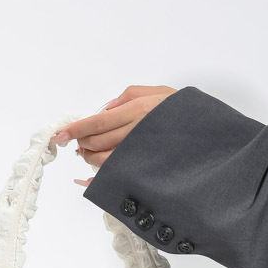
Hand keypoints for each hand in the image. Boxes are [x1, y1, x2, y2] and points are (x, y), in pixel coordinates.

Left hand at [49, 85, 177, 187]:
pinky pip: (116, 174)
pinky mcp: (144, 168)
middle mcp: (136, 132)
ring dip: (90, 158)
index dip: (75, 129)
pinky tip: (93, 175)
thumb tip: (104, 109)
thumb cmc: (183, 110)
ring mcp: (140, 153)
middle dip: (81, 143)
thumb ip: (127, 97)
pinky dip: (100, 175)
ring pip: (103, 160)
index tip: (59, 134)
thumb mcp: (157, 92)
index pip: (97, 122)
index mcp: (137, 110)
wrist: (208, 132)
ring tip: (89, 152)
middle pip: (96, 143)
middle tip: (78, 141)